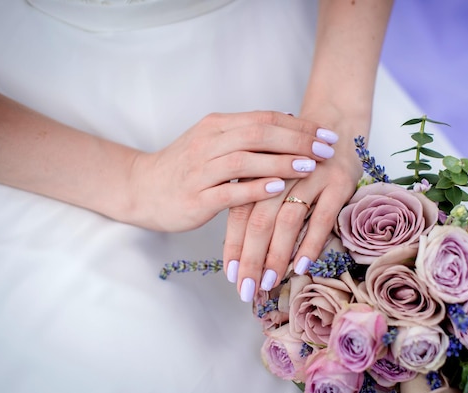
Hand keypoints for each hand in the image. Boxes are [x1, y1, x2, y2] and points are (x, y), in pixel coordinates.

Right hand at [126, 111, 337, 231]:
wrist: (141, 189)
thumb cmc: (184, 167)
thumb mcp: (213, 142)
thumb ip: (247, 133)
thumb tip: (290, 121)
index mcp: (216, 126)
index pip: (264, 119)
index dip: (299, 126)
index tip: (326, 134)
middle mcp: (208, 143)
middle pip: (258, 133)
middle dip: (297, 140)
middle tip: (326, 149)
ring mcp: (200, 171)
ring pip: (245, 160)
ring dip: (280, 162)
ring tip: (309, 166)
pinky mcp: (196, 198)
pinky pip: (228, 191)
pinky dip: (254, 188)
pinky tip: (277, 188)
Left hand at [223, 115, 363, 301]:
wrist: (337, 123)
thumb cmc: (300, 158)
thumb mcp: (275, 175)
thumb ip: (259, 203)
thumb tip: (246, 253)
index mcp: (259, 171)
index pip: (240, 213)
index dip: (233, 246)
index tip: (231, 276)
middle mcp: (281, 173)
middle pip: (259, 220)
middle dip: (251, 258)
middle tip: (247, 290)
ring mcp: (311, 177)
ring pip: (288, 221)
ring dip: (277, 255)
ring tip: (270, 282)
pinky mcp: (338, 183)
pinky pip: (322, 218)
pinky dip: (310, 243)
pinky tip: (301, 266)